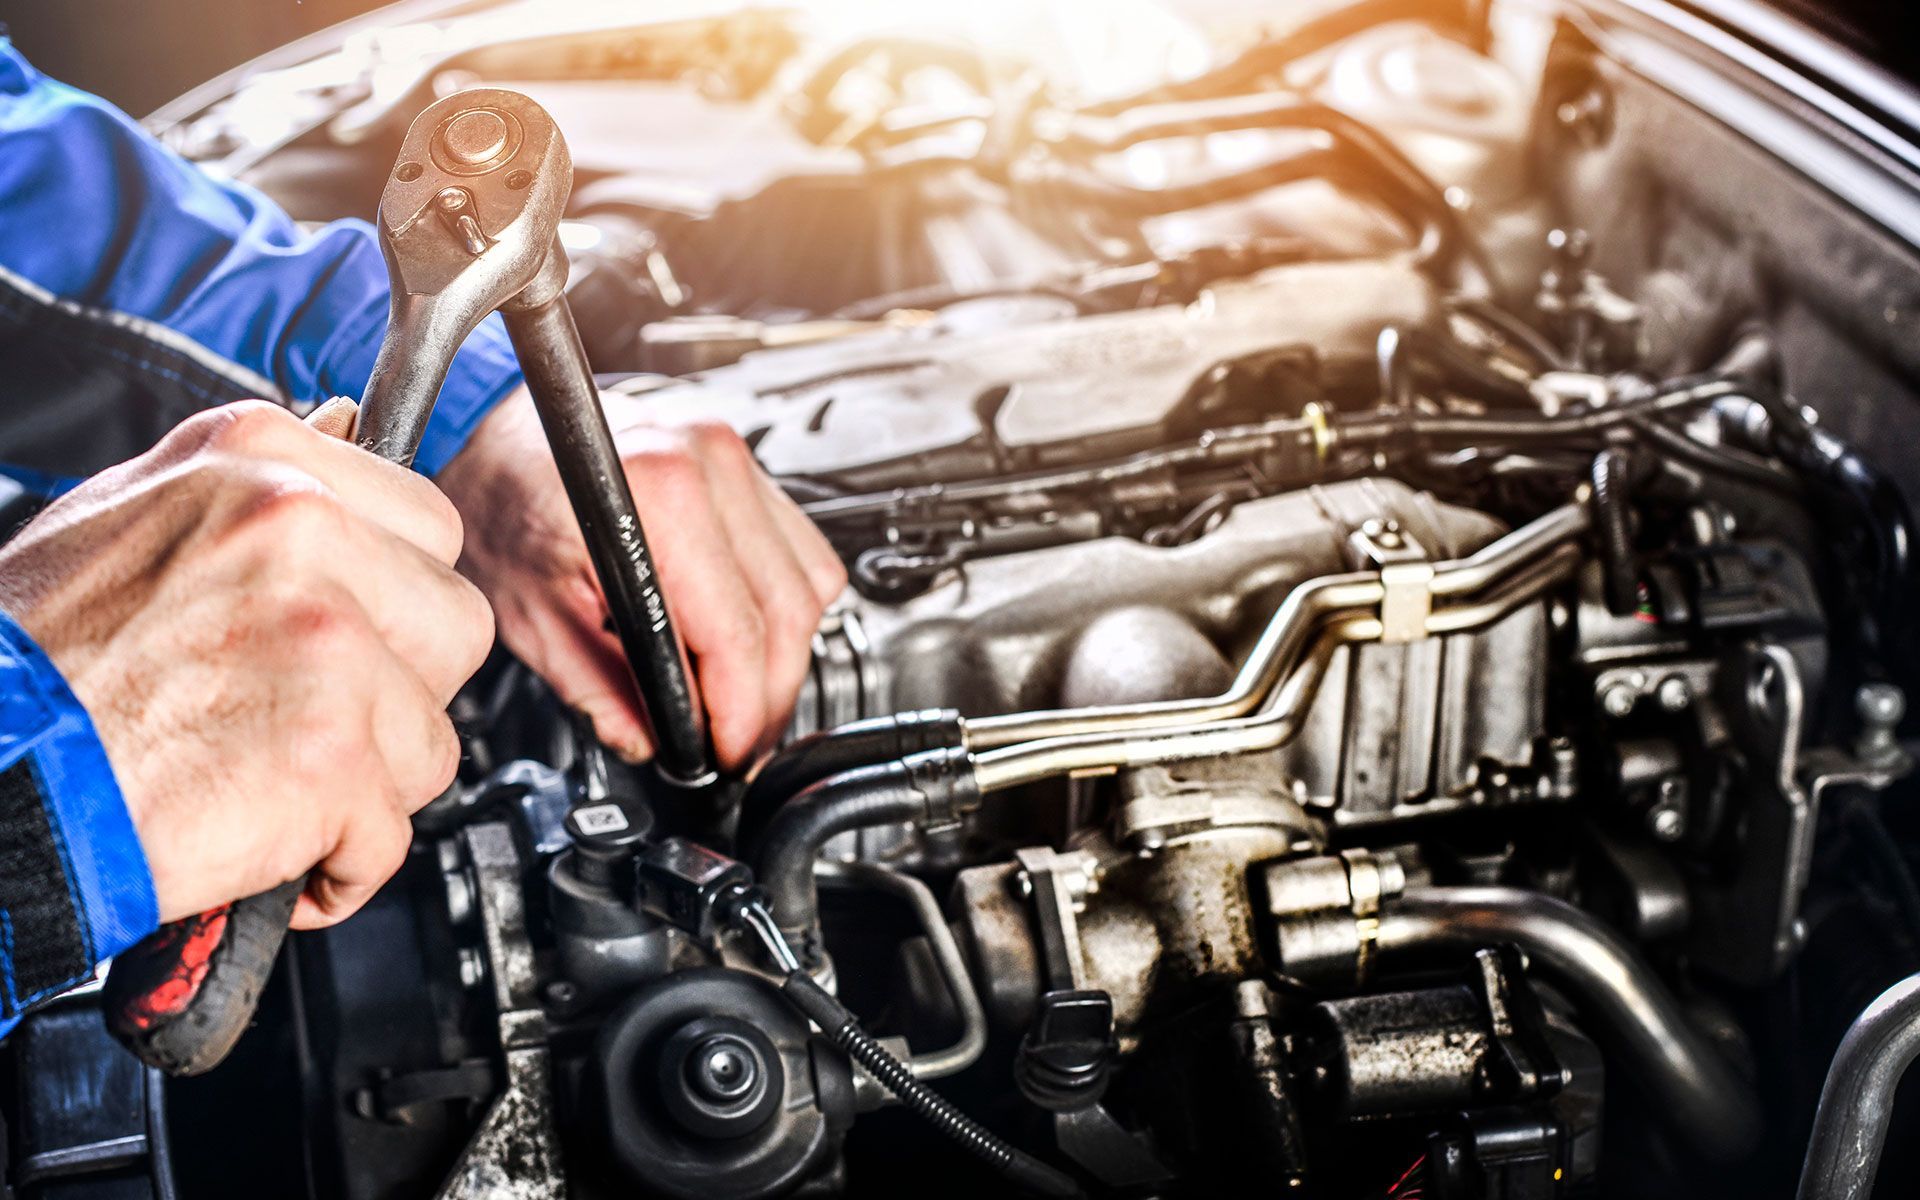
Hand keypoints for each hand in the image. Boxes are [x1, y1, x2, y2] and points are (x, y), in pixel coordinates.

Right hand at [0, 401, 493, 929]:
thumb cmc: (29, 664)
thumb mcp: (124, 515)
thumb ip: (251, 483)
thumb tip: (346, 428)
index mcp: (262, 463)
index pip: (430, 528)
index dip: (394, 607)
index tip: (352, 641)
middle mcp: (302, 532)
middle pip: (455, 626)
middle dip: (399, 693)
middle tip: (309, 721)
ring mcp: (324, 641)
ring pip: (433, 736)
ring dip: (366, 784)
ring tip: (268, 782)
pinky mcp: (330, 753)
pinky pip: (392, 832)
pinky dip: (337, 863)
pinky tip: (265, 844)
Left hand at [437, 388, 844, 770]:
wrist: (497, 427)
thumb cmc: (501, 496)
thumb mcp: (530, 609)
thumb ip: (595, 685)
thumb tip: (646, 740)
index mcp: (656, 495)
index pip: (735, 632)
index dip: (739, 712)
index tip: (727, 753)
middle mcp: (710, 463)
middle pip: (787, 613)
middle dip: (769, 697)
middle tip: (739, 744)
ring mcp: (735, 458)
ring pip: (809, 584)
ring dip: (788, 656)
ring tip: (745, 700)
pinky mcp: (748, 465)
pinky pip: (804, 552)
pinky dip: (788, 606)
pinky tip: (751, 638)